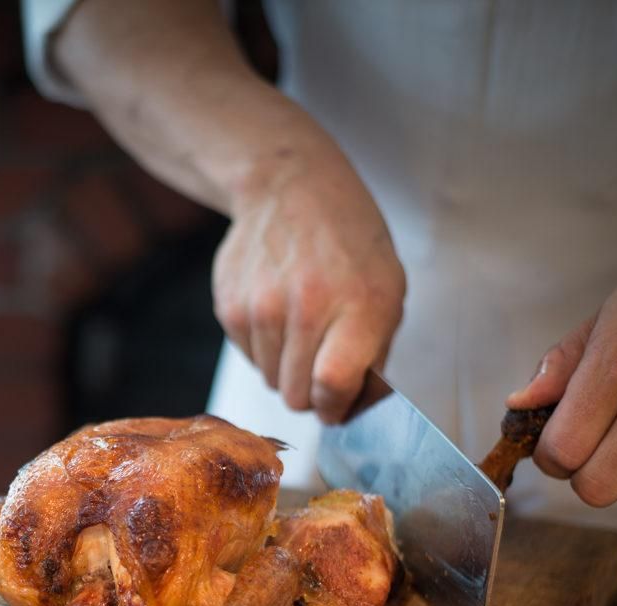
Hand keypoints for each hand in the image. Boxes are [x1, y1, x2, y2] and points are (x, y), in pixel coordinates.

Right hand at [212, 153, 404, 423]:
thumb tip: (352, 406)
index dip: (336, 408)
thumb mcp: (387, 288)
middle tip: (321, 363)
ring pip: (270, 380)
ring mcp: (260, 307)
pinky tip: (277, 310)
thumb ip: (374, 351)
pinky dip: (264, 347)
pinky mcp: (229, 306)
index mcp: (357, 304)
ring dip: (286, 368)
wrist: (290, 187)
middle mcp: (305, 307)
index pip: (333, 385)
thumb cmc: (348, 242)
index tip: (339, 405)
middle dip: (312, 392)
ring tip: (301, 328)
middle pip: (296, 395)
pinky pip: (248, 357)